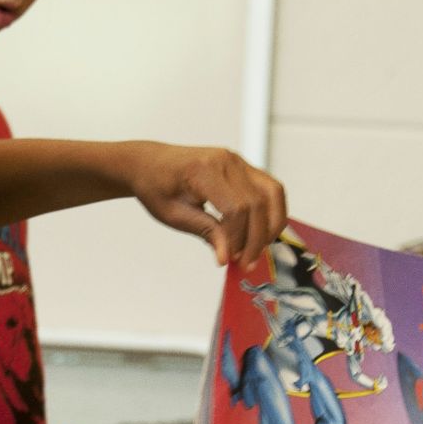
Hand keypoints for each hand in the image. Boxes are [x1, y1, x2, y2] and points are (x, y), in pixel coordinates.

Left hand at [124, 143, 286, 265]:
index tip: (229, 257)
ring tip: (258, 249)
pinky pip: (269, 189)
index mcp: (203, 171)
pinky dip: (270, 212)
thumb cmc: (156, 185)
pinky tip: (259, 232)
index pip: (236, 208)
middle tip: (246, 262)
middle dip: (257, 238)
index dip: (237, 237)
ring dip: (272, 224)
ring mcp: (237, 161)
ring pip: (272, 193)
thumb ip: (205, 231)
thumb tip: (225, 256)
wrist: (149, 163)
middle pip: (258, 202)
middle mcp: (226, 161)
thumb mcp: (174, 215)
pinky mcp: (243, 167)